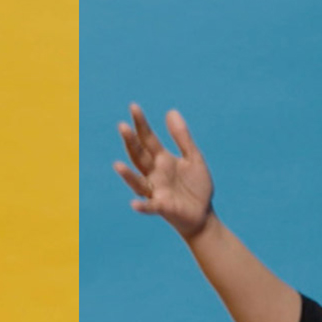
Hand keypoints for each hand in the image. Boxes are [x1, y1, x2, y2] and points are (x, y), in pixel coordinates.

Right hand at [115, 104, 214, 239]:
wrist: (203, 214)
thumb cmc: (196, 186)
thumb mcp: (192, 157)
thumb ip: (182, 137)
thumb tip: (171, 111)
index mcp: (162, 160)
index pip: (148, 139)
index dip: (141, 124)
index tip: (133, 107)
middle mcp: (154, 174)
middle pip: (139, 156)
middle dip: (131, 143)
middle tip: (122, 127)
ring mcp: (156, 191)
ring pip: (138, 182)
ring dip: (128, 175)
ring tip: (117, 165)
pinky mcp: (163, 207)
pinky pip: (150, 207)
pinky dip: (142, 206)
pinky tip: (134, 204)